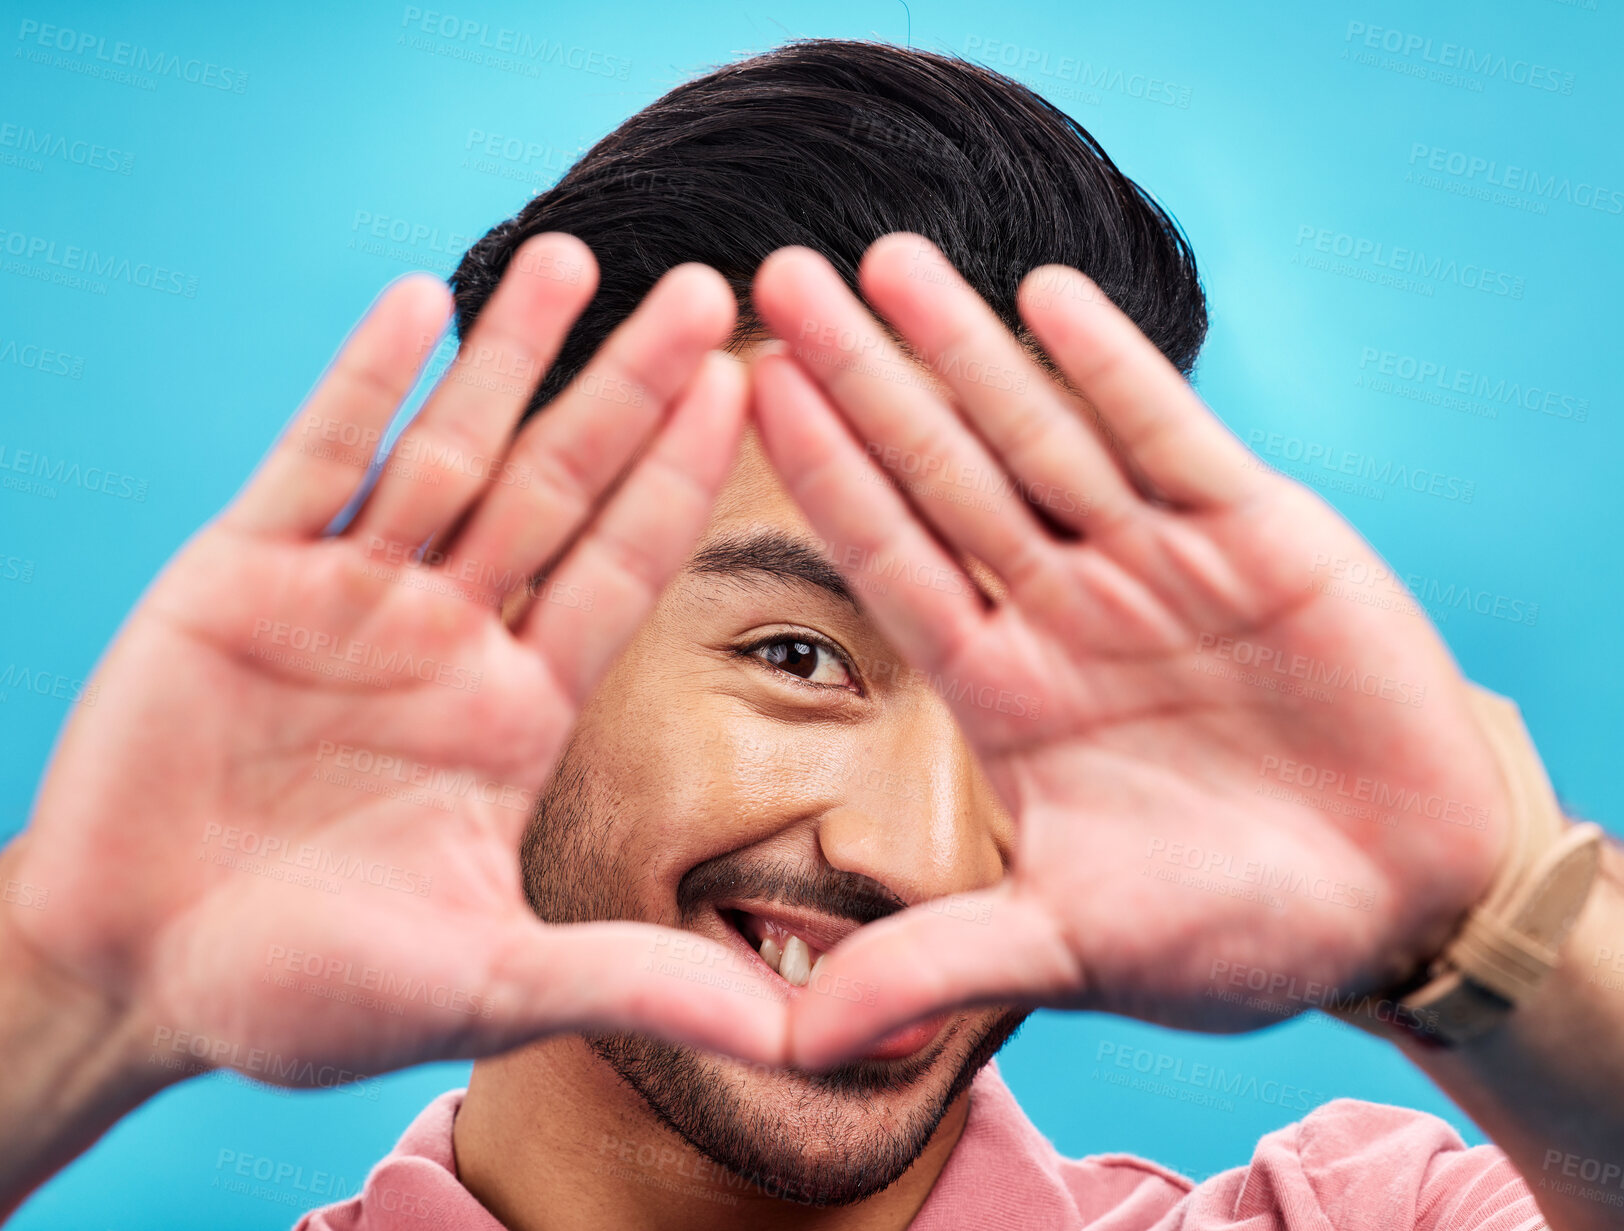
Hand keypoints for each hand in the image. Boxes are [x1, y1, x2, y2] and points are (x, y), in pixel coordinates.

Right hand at [4, 235, 785, 1102]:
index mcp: (518, 710)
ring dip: (509, 355)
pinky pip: (313, 460)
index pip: (621, 567)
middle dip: (628, 389)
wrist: (133, 972)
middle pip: (558, 485)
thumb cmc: (305, 991)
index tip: (750, 389)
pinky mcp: (241, 576)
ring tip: (579, 256)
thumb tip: (791, 1039)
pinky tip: (420, 302)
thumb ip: (629, 983)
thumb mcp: (482, 987)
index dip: (683, 479)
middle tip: (710, 290)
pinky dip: (362, 382)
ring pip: (448, 450)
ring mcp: (348, 595)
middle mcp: (449, 634)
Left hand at [748, 234, 1511, 1065]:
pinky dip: (1112, 367)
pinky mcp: (1257, 533)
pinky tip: (1043, 294)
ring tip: (885, 258)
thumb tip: (795, 1046)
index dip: (820, 474)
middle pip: (942, 470)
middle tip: (774, 279)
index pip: (890, 559)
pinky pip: (1169, 434)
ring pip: (1041, 432)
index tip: (746, 390)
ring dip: (965, 346)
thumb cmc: (1234, 930)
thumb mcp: (1074, 949)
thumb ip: (939, 965)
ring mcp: (1153, 561)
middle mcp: (1062, 606)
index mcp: (1005, 690)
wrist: (1399, 900)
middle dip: (864, 378)